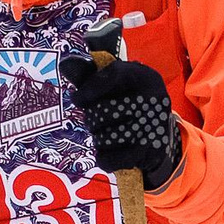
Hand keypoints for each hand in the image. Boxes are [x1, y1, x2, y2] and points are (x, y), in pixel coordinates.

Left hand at [59, 51, 181, 188]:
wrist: (158, 132)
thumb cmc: (127, 100)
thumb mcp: (114, 82)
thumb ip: (89, 74)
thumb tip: (65, 64)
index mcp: (143, 77)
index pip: (112, 77)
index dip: (88, 90)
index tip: (77, 99)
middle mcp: (152, 100)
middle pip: (103, 112)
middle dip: (91, 119)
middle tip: (95, 120)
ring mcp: (151, 129)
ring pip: (104, 137)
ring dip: (98, 138)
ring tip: (106, 134)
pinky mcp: (148, 153)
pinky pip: (109, 159)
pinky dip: (103, 157)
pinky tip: (108, 151)